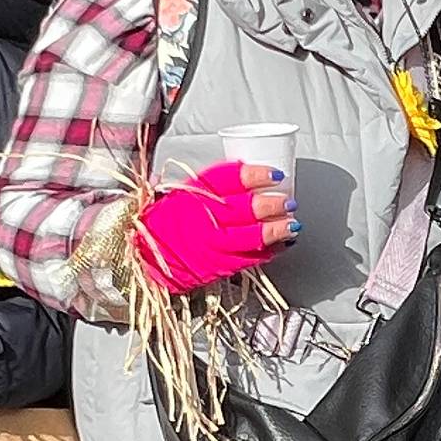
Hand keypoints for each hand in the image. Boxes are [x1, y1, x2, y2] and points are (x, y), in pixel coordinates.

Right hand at [135, 162, 295, 292]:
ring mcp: (209, 246)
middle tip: (287, 200)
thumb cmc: (169, 220)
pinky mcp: (217, 266)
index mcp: (192, 194)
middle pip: (242, 209)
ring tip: (293, 223)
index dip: (255, 175)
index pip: (228, 180)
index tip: (275, 174)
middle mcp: (201, 219)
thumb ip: (213, 186)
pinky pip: (248, 259)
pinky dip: (269, 251)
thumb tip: (252, 174)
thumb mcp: (184, 193)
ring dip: (276, 230)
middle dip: (270, 205)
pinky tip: (283, 244)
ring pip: (249, 237)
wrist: (147, 255)